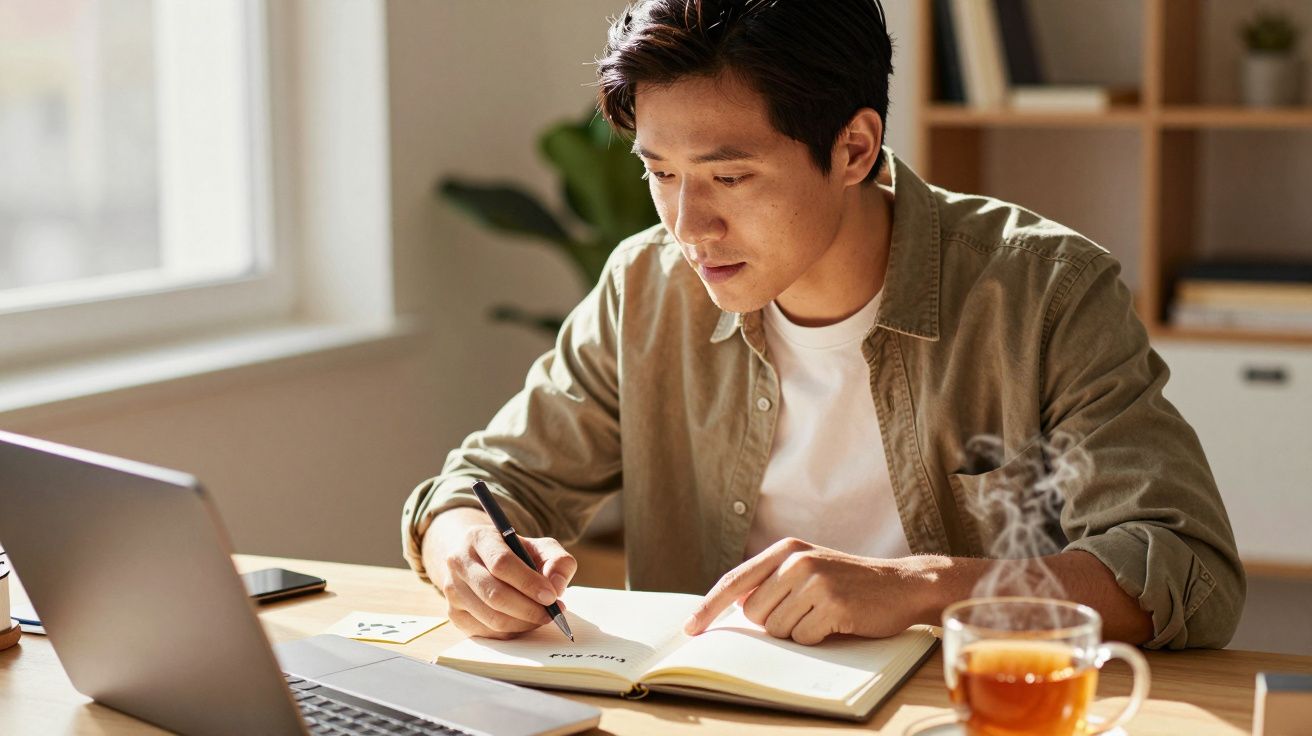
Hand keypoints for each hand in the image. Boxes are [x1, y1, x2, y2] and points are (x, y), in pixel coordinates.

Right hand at [423, 507, 577, 638]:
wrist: (482, 559)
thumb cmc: (516, 553)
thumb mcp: (540, 547)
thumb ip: (558, 561)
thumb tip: (557, 587)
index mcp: (478, 537)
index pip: (501, 563)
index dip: (528, 583)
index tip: (552, 596)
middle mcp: (458, 562)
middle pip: (494, 594)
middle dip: (529, 609)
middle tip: (553, 613)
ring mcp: (452, 589)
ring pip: (491, 617)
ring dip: (523, 623)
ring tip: (543, 617)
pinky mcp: (454, 613)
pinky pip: (486, 632)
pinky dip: (511, 632)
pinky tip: (525, 622)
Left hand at [683, 538, 930, 644]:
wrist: (898, 585)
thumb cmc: (847, 582)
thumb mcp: (806, 568)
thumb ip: (771, 581)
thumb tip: (734, 609)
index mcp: (785, 549)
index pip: (735, 581)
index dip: (709, 607)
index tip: (690, 628)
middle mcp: (796, 561)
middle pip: (755, 613)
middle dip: (774, 622)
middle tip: (805, 611)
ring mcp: (815, 582)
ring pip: (778, 629)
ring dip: (798, 631)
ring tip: (823, 613)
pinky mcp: (833, 604)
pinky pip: (803, 638)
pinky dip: (817, 638)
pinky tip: (836, 621)